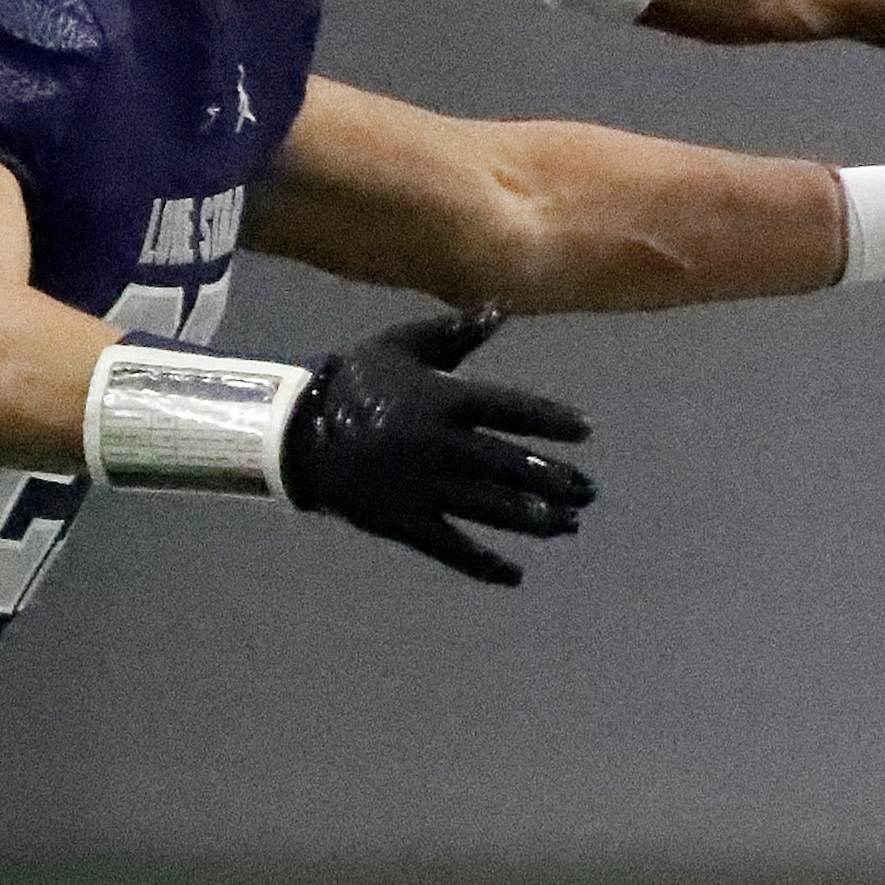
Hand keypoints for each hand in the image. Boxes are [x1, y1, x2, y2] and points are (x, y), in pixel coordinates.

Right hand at [282, 306, 594, 583]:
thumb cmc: (356, 381)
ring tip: (570, 525)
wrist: (295, 429)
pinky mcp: (404, 521)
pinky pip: (450, 548)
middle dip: (554, 479)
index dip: (550, 421)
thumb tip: (503, 309)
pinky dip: (484, 565)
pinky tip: (516, 575)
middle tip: (589, 491)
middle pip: (508, 465)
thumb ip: (457, 332)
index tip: (585, 431)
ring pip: (489, 508)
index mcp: (442, 399)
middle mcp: (439, 445)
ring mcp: (422, 487)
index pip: (510, 409)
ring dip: (534, 519)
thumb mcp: (403, 345)